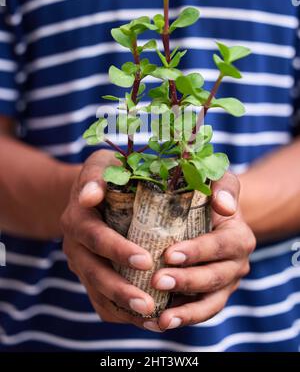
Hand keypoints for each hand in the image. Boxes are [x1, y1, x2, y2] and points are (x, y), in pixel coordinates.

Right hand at [61, 149, 155, 326]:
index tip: (145, 261)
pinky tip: (148, 319)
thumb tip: (91, 194)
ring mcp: (81, 263)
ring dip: (123, 307)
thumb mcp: (101, 165)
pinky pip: (100, 301)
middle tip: (149, 303)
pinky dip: (121, 313)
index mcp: (77, 217)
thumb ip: (97, 175)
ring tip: (152, 318)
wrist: (89, 192)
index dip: (117, 250)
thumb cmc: (106, 174)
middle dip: (121, 289)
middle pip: (94, 272)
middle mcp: (74, 244)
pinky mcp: (89, 276)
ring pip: (97, 292)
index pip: (96, 237)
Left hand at [144, 172, 255, 331]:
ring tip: (160, 319)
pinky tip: (155, 322)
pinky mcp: (210, 297)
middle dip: (186, 282)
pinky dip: (180, 319)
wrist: (210, 215)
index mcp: (239, 237)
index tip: (169, 254)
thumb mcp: (219, 180)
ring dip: (185, 312)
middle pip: (214, 278)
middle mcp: (236, 265)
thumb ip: (224, 187)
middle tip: (157, 280)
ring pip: (209, 304)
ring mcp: (224, 285)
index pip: (220, 246)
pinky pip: (198, 313)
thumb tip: (223, 205)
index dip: (197, 252)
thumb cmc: (209, 194)